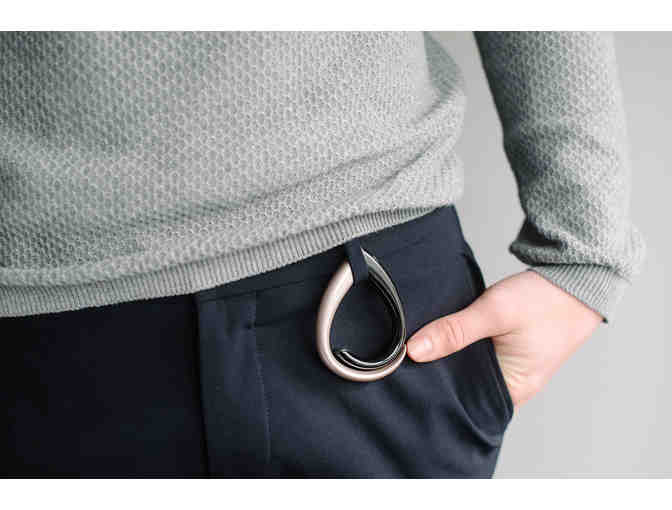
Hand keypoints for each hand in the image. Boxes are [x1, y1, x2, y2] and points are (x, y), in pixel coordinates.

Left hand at [406, 270, 602, 408]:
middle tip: (407, 360)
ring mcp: (513, 370)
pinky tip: (444, 338)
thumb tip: (414, 350)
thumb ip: (454, 331)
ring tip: (421, 349)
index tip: (408, 377)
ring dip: (451, 360)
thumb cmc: (545, 300)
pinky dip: (463, 349)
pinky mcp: (510, 354)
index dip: (436, 392)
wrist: (578, 278)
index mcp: (514, 390)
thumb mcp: (494, 312)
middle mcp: (514, 386)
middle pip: (465, 389)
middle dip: (439, 375)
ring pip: (470, 372)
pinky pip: (480, 358)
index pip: (464, 404)